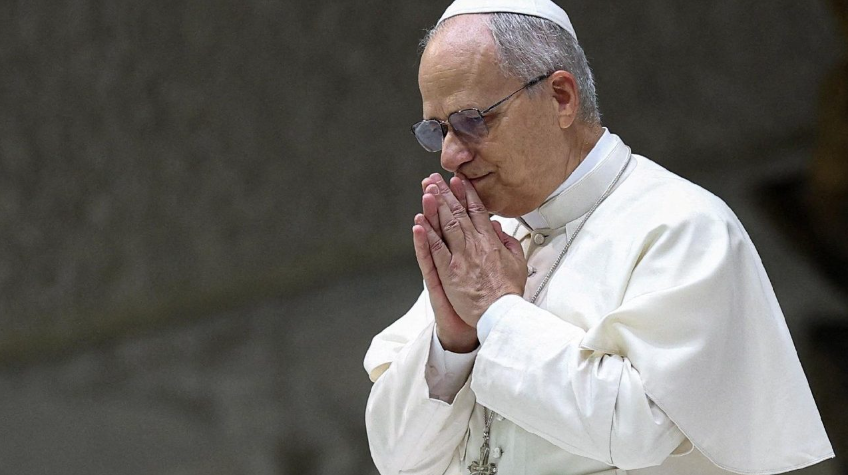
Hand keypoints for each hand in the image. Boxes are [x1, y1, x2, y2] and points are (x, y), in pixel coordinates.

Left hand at [413, 173, 526, 328]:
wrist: (500, 311)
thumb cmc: (508, 291)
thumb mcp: (518, 262)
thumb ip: (509, 243)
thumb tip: (500, 229)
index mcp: (490, 241)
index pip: (476, 211)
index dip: (465, 194)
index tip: (457, 180)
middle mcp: (474, 244)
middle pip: (457, 213)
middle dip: (445, 193)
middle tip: (435, 178)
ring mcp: (460, 256)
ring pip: (445, 225)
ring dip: (435, 206)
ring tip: (426, 190)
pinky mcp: (449, 271)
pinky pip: (435, 249)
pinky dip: (426, 234)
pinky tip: (419, 222)